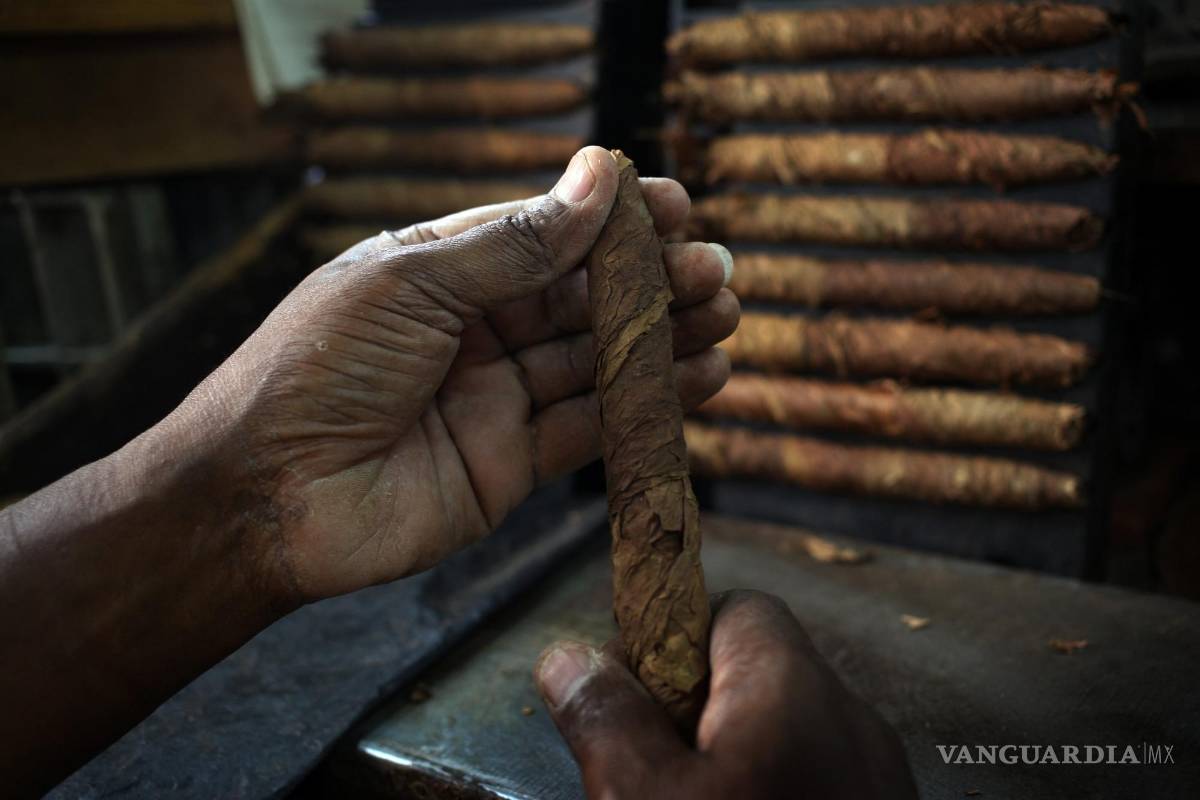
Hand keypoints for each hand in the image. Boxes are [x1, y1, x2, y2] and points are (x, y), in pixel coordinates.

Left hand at [170, 147, 737, 604]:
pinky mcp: (511, 463)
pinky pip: (592, 426)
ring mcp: (494, 398)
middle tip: (717, 272)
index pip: (543, 233)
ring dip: (662, 338)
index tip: (677, 207)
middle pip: (580, 297)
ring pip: (596, 360)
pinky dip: (646, 403)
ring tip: (726, 317)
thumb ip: (510, 244)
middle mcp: (473, 331)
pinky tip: (699, 379)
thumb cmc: (314, 369)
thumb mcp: (410, 285)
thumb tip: (595, 178)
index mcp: (439, 271)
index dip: (612, 220)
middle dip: (651, 281)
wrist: (263, 497)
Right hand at [534, 590, 916, 799]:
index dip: (673, 638)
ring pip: (783, 736)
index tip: (632, 697)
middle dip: (691, 713)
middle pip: (758, 674)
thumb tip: (568, 657)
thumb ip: (605, 718)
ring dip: (726, 763)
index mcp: (794, 689)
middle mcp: (850, 721)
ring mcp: (877, 780)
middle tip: (651, 777)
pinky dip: (768, 794)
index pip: (737, 610)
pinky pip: (812, 782)